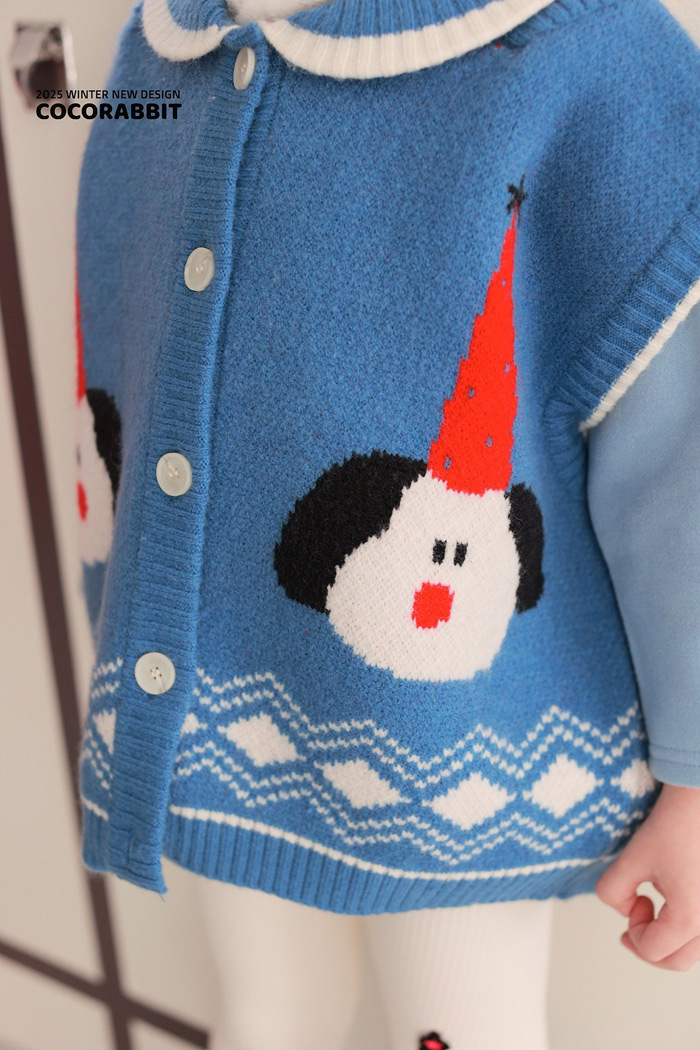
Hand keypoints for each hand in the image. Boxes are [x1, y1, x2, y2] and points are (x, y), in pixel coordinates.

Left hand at [595, 781, 699, 970]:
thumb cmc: (675, 824)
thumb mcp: (631, 858)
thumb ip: (612, 892)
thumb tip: (626, 911)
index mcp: (692, 917)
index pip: (652, 951)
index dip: (632, 932)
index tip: (635, 900)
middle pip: (676, 961)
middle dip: (649, 943)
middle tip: (636, 917)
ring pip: (692, 950)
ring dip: (669, 937)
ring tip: (656, 906)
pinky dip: (686, 928)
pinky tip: (675, 902)